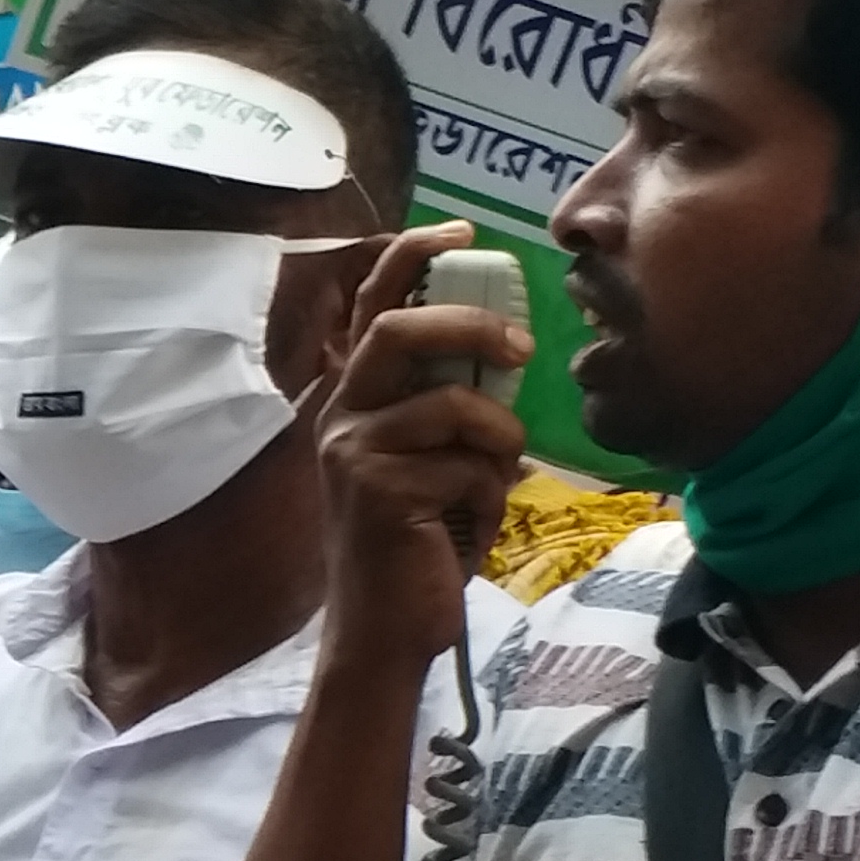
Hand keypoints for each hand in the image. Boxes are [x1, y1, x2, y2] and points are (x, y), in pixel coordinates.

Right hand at [317, 224, 531, 670]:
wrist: (386, 629)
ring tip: (491, 482)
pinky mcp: (378, 491)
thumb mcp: (434, 461)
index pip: (374, 309)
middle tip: (518, 348)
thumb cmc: (418, 544)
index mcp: (354, 402)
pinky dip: (489, 498)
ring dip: (496, 443)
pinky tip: (467, 530)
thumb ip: (452, 408)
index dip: (412, 258)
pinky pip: (468, 467)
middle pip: (398, 332)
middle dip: (468, 326)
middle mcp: (341, 418)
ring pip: (454, 406)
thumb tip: (506, 357)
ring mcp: (353, 453)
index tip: (461, 231)